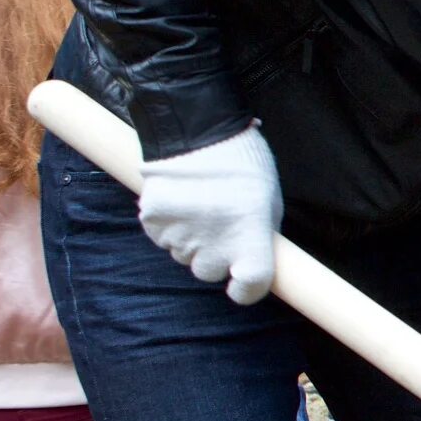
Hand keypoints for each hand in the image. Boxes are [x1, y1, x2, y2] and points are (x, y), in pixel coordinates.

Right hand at [137, 125, 281, 304]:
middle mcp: (214, 241)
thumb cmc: (242, 164)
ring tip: (201, 207)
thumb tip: (248, 263)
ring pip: (184, 255)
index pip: (250, 286)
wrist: (197, 130)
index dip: (247, 290)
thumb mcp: (268, 202)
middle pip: (209, 272)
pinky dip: (170, 227)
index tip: (243, 285)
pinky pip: (162, 238)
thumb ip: (258, 237)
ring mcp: (180, 233)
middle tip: (219, 226)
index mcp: (249, 235)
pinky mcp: (152, 221)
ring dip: (192, 240)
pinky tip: (181, 201)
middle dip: (214, 257)